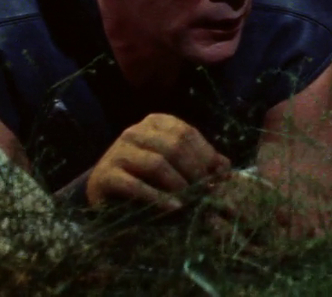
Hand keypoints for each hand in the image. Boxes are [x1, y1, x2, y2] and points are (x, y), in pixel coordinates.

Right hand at [86, 113, 229, 209]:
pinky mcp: (105, 175)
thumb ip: (199, 163)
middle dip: (194, 171)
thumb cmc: (147, 179)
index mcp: (155, 123)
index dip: (206, 155)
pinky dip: (158, 198)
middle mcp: (134, 132)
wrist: (106, 195)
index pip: (187, 133)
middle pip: (174, 146)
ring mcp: (117, 151)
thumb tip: (226, 167)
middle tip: (206, 192)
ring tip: (190, 201)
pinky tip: (173, 208)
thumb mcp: (175, 167)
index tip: (219, 177)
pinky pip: (136, 185)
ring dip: (178, 184)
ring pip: (157, 163)